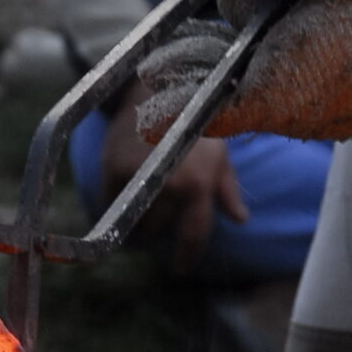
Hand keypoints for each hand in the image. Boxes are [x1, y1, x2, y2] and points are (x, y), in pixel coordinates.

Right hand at [101, 80, 246, 274]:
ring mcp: (139, 177)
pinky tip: (120, 200)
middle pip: (158, 231)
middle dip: (158, 233)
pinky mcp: (112, 168)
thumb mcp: (219, 151)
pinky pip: (110, 206)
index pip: (192, 235)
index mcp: (199, 184)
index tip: (180, 268)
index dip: (186, 257)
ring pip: (133, 223)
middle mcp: (170, 184)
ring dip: (136, 226)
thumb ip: (228, 189)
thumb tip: (241, 220)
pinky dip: (115, 208)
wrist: (157, 83)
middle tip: (157, 225)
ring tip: (140, 214)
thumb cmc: (195, 118)